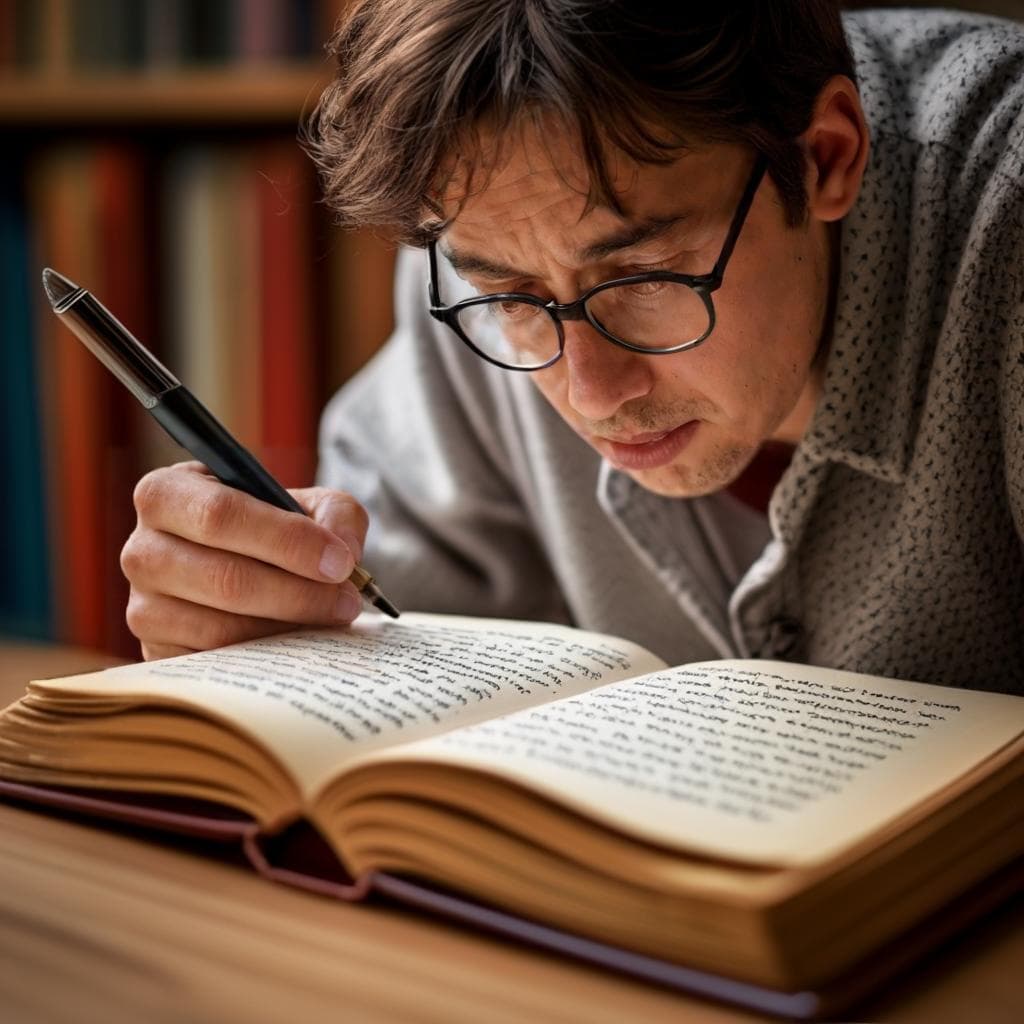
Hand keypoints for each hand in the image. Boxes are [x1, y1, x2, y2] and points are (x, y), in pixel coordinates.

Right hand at [121, 461, 368, 660]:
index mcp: (166, 493)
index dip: (286, 540)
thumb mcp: (308, 504)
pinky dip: (266, 657)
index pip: (219, 515)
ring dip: (288, 628)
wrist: (248, 570)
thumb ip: (336, 514)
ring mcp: (142, 607)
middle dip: (299, 592)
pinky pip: (216, 664)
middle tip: (347, 600)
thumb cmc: (274, 529)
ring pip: (222, 628)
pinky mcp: (155, 653)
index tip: (340, 562)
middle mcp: (141, 550)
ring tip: (330, 619)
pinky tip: (297, 641)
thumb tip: (343, 551)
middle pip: (225, 578)